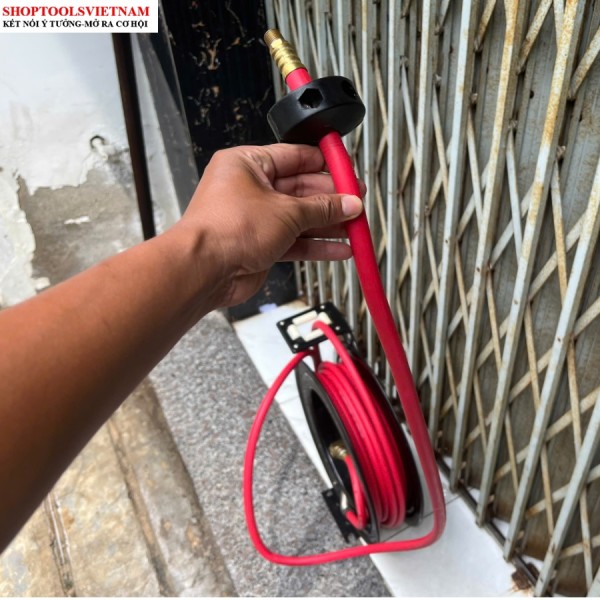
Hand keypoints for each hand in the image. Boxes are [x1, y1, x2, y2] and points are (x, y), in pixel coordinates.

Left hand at [176, 144, 363, 306]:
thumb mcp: (286, 211)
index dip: (324, 164)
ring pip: (298, 219)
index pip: (294, 156)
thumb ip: (321, 208)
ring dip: (327, 225)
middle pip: (300, 190)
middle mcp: (249, 189)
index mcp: (248, 164)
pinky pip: (294, 242)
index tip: (347, 171)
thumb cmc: (227, 229)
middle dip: (330, 199)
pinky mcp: (259, 245)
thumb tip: (348, 203)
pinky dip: (315, 246)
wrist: (205, 270)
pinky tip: (339, 249)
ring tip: (354, 228)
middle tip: (356, 202)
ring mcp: (254, 218)